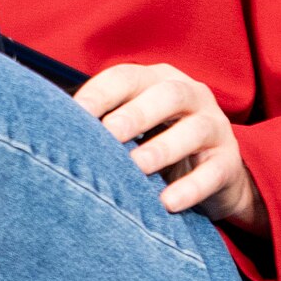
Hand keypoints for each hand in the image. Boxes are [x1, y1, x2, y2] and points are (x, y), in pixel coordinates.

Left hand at [75, 61, 266, 232]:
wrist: (215, 174)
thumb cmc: (158, 142)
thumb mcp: (134, 127)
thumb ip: (103, 123)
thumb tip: (51, 130)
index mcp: (158, 80)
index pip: (127, 77)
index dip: (100, 93)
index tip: (74, 114)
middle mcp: (190, 95)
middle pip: (167, 95)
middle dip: (136, 113)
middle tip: (109, 134)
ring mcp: (214, 127)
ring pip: (194, 130)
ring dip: (163, 148)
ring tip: (137, 168)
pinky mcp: (229, 162)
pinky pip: (213, 172)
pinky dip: (191, 187)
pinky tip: (168, 202)